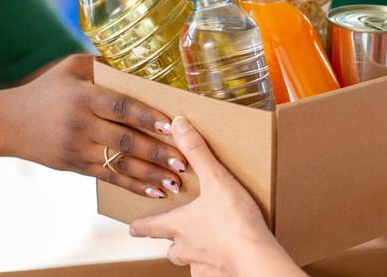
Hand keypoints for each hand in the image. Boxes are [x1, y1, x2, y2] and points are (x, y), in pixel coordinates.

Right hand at [1, 54, 187, 198]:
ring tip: (176, 182)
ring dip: (151, 175)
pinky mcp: (76, 166)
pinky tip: (155, 191)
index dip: (147, 116)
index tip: (171, 125)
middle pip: (124, 141)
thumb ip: (102, 64)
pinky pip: (110, 178)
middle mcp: (80, 125)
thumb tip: (139, 59)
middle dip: (157, 153)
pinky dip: (134, 186)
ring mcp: (77, 149)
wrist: (7, 123)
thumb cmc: (47, 89)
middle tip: (184, 161)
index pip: (120, 107)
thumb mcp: (71, 68)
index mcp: (83, 96)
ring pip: (120, 164)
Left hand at [129, 117, 300, 276]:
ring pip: (191, 262)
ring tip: (211, 245)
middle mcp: (186, 249)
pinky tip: (227, 259)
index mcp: (180, 226)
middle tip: (180, 236)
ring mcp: (202, 266)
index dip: (140, 226)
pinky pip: (213, 272)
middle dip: (174, 242)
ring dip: (197, 254)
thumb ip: (197, 151)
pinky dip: (217, 265)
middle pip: (172, 249)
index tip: (132, 228)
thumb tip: (178, 125)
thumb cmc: (234, 221)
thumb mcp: (216, 179)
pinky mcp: (220, 276)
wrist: (254, 258)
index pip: (151, 226)